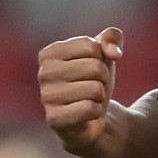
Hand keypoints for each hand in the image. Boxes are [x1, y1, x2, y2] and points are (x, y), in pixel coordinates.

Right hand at [37, 27, 122, 152]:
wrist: (92, 118)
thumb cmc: (94, 81)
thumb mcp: (105, 53)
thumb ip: (112, 37)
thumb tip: (114, 53)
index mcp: (50, 53)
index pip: (91, 46)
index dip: (101, 59)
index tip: (90, 70)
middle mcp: (43, 74)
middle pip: (95, 67)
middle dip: (103, 78)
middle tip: (92, 87)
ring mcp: (47, 97)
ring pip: (95, 89)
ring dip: (100, 96)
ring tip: (88, 100)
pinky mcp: (55, 120)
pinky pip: (90, 109)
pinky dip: (96, 112)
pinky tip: (86, 115)